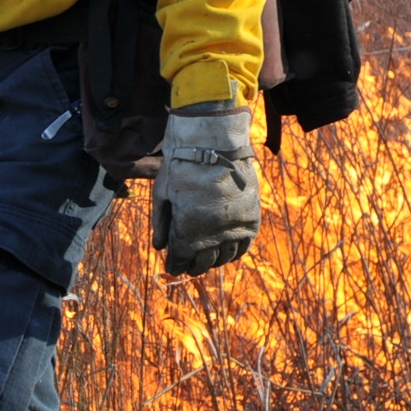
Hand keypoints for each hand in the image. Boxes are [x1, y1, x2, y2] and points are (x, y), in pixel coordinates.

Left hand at [150, 102, 259, 275]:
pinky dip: (234, 252)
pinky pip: (244, 245)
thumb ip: (161, 222)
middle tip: (189, 266)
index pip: (182, 258)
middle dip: (193, 265)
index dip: (176, 264)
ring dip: (214, 261)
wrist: (214, 144)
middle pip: (203, 261)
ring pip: (224, 256)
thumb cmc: (181, 166)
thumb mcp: (163, 194)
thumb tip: (159, 246)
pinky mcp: (251, 218)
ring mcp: (235, 226)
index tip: (173, 266)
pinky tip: (226, 252)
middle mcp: (214, 233)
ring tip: (206, 261)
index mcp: (189, 229)